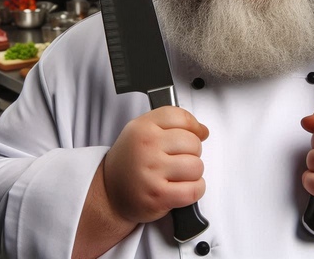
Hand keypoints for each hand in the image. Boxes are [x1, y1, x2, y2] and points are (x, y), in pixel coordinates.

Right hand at [103, 106, 208, 223]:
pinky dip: (195, 189)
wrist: (110, 192)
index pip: (181, 117)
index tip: (197, 133)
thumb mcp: (141, 130)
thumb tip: (203, 130)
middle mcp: (147, 147)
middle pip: (193, 142)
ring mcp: (152, 172)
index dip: (194, 126)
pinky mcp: (159, 196)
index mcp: (143, 127)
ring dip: (193, 172)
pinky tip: (182, 186)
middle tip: (179, 157)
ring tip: (178, 173)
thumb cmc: (130, 161)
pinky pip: (194, 190)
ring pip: (196, 166)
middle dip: (192, 151)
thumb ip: (170, 123)